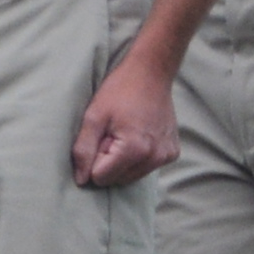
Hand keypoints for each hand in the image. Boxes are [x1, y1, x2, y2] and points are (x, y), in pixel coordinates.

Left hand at [70, 45, 182, 189]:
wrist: (151, 73)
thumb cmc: (119, 91)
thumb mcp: (93, 116)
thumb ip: (83, 150)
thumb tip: (80, 180)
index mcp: (135, 149)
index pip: (101, 177)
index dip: (95, 157)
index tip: (103, 135)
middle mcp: (155, 157)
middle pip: (117, 180)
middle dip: (109, 161)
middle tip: (112, 133)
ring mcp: (166, 156)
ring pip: (132, 176)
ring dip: (123, 160)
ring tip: (124, 132)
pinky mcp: (172, 153)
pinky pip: (146, 167)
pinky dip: (138, 157)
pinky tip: (138, 133)